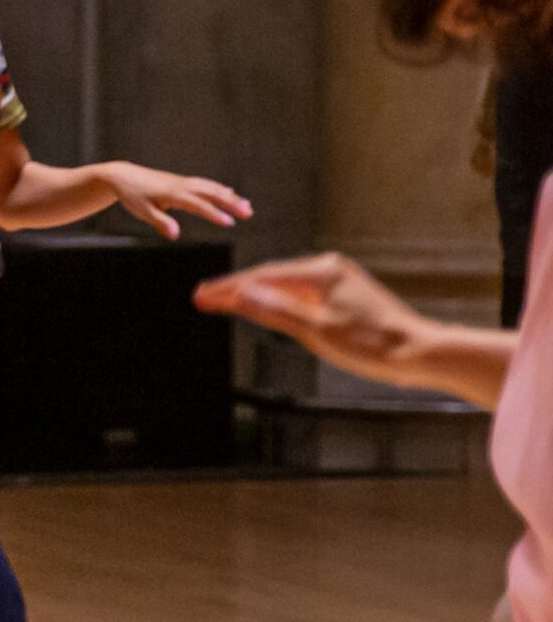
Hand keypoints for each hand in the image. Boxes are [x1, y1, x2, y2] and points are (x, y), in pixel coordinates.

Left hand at [103, 162, 251, 241]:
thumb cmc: (132, 195)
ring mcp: (183, 182)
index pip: (198, 204)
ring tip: (247, 207)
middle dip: (231, 203)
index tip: (230, 222)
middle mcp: (182, 185)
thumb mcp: (142, 211)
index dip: (214, 214)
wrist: (123, 176)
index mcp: (173, 193)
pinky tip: (230, 194)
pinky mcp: (182, 182)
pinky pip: (205, 185)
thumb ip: (160, 222)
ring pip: (211, 188)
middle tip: (248, 213)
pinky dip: (219, 190)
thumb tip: (175, 235)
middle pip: (211, 193)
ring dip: (230, 196)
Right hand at [193, 251, 430, 381]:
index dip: (229, 289)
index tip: (201, 296)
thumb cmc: (374, 345)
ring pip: (285, 286)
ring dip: (255, 295)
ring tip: (225, 302)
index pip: (263, 278)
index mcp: (321, 272)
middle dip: (236, 289)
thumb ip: (276, 311)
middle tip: (203, 298)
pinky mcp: (344, 295)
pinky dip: (278, 301)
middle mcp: (329, 269)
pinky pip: (301, 294)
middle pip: (271, 278)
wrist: (420, 353)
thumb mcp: (317, 330)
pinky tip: (265, 308)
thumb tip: (241, 294)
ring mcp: (338, 281)